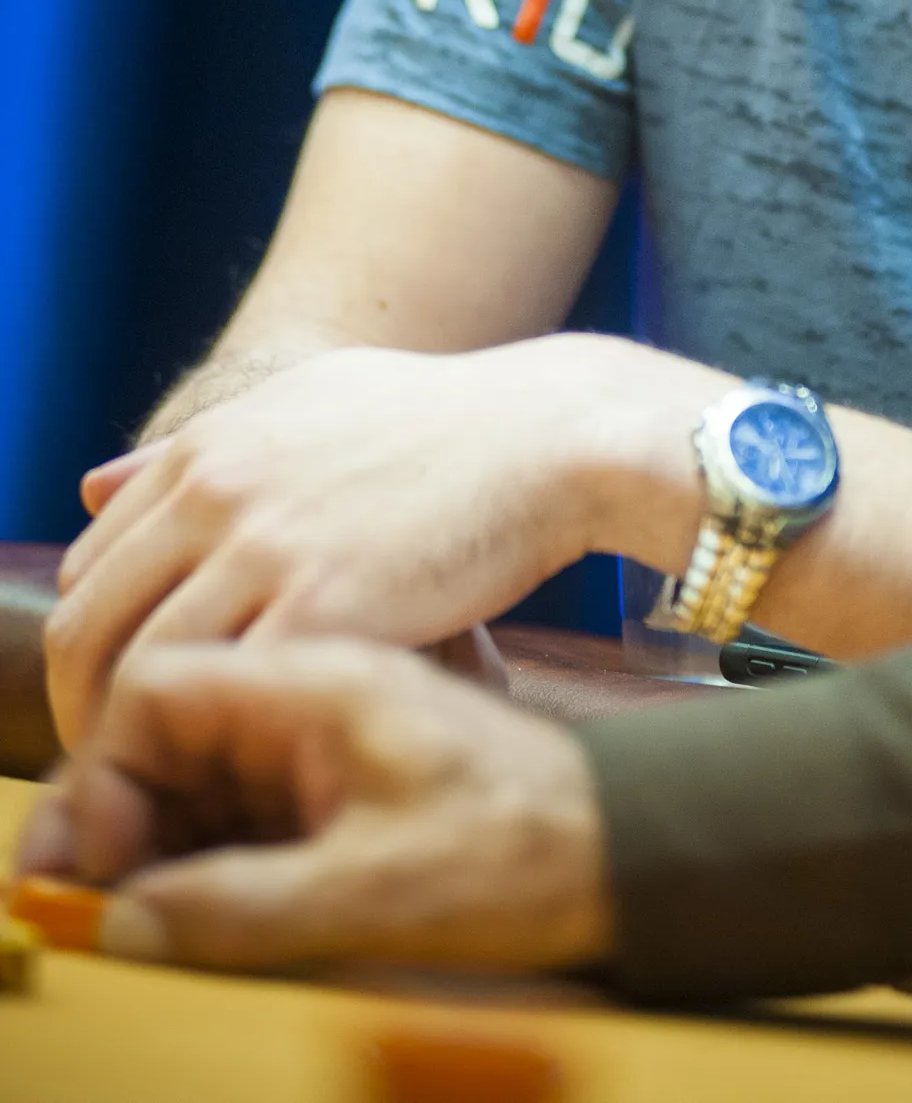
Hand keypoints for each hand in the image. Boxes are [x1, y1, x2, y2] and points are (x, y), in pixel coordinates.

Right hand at [18, 640, 612, 972]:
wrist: (633, 830)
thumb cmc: (525, 846)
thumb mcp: (381, 892)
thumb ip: (241, 907)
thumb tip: (119, 920)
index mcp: (317, 672)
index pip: (155, 684)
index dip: (107, 775)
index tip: (102, 866)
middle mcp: (315, 674)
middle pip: (165, 708)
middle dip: (123, 804)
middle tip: (113, 896)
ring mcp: (333, 705)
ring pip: (203, 745)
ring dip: (167, 820)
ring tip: (168, 900)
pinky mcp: (350, 743)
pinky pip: (249, 770)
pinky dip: (216, 823)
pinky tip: (229, 880)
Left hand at [47, 335, 711, 748]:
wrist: (546, 435)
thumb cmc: (446, 422)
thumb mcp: (311, 399)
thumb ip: (204, 445)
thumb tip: (94, 484)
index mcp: (204, 448)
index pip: (89, 570)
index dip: (95, 648)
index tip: (126, 699)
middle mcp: (214, 491)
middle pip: (90, 629)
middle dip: (90, 713)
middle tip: (137, 763)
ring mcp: (262, 547)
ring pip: (143, 675)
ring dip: (150, 746)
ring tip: (188, 786)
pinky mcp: (324, 604)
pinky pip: (231, 695)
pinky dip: (226, 746)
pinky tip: (255, 770)